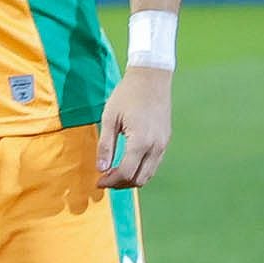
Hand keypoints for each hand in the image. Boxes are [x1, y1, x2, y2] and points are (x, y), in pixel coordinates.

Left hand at [96, 66, 171, 188]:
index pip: (126, 172)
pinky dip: (140, 169)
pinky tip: (126, 163)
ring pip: (149, 173)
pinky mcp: (165, 140)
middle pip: (139, 178)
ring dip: (131, 178)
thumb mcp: (110, 119)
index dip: (110, 181)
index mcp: (141, 141)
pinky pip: (154, 163)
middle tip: (104, 179)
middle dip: (120, 184)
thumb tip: (100, 169)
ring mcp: (163, 144)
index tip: (98, 181)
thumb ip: (106, 145)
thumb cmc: (127, 95)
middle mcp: (156, 146)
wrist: (151, 78)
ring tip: (113, 173)